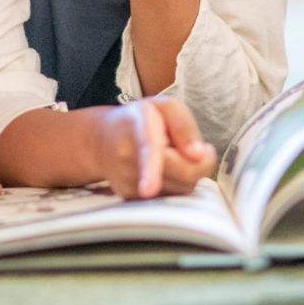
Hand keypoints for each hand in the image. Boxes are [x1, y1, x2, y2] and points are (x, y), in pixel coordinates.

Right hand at [94, 96, 216, 198]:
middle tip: (199, 148)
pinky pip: (171, 196)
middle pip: (182, 173)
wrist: (102, 141)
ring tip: (172, 156)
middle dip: (201, 163)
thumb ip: (185, 126)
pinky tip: (162, 171)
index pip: (148, 148)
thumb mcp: (166, 107)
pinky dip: (175, 184)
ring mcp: (127, 180)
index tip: (148, 190)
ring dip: (187, 173)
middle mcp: (127, 156)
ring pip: (181, 187)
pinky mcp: (131, 197)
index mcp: (138, 125)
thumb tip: (198, 155)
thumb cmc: (140, 120)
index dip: (150, 169)